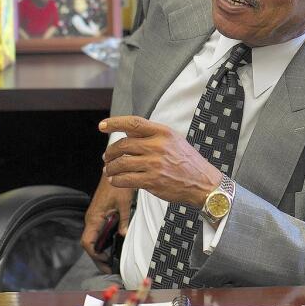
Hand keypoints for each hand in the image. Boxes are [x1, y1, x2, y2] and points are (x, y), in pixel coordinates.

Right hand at [81, 177, 132, 272]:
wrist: (114, 169)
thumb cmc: (117, 184)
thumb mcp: (124, 203)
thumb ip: (124, 220)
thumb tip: (124, 236)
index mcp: (94, 218)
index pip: (88, 243)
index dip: (95, 256)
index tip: (106, 262)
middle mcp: (91, 219)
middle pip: (90, 244)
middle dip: (98, 257)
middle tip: (110, 268)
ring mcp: (94, 217)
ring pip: (93, 238)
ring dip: (100, 250)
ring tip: (111, 260)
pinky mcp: (99, 214)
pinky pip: (98, 231)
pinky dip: (103, 241)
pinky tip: (113, 245)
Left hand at [100, 116, 221, 208]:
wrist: (203, 183)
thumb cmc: (187, 161)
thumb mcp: (173, 140)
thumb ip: (152, 135)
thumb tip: (127, 132)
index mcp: (163, 132)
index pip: (134, 123)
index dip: (115, 122)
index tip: (101, 125)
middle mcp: (158, 146)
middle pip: (123, 145)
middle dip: (110, 152)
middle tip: (106, 157)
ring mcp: (154, 164)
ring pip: (121, 163)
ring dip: (110, 168)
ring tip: (109, 170)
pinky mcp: (152, 181)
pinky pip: (125, 179)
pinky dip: (116, 180)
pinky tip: (116, 180)